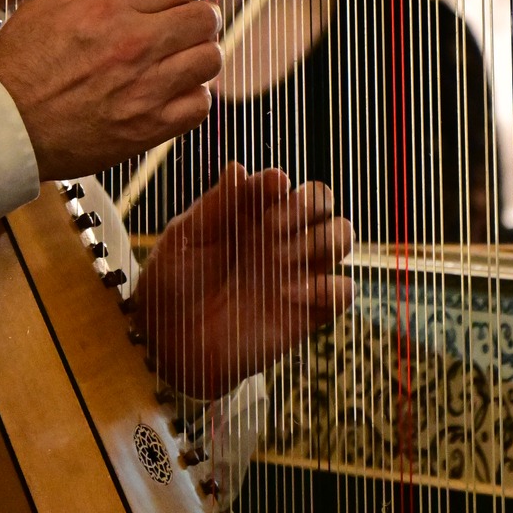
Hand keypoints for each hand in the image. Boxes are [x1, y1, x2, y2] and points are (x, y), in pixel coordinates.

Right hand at [0, 0, 221, 179]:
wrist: (2, 127)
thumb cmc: (14, 70)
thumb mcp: (41, 11)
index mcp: (108, 8)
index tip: (173, 4)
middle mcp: (134, 43)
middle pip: (203, 18)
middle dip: (199, 20)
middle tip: (188, 30)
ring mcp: (146, 86)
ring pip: (209, 59)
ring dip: (200, 58)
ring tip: (184, 64)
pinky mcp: (148, 127)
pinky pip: (200, 106)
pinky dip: (193, 99)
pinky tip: (176, 97)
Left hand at [130, 164, 354, 398]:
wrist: (169, 344)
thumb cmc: (170, 284)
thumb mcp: (183, 240)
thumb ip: (213, 206)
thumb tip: (238, 168)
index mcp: (249, 214)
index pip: (281, 183)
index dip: (280, 182)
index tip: (272, 186)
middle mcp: (278, 238)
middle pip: (321, 201)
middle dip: (310, 205)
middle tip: (276, 227)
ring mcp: (295, 272)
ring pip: (340, 237)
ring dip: (326, 239)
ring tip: (287, 257)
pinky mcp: (306, 312)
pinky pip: (342, 291)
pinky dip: (330, 287)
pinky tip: (292, 294)